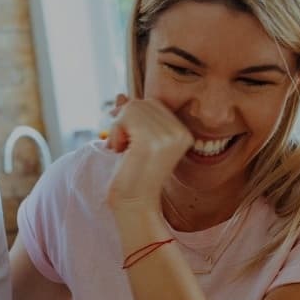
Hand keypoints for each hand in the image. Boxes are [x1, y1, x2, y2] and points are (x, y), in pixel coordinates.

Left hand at [104, 94, 191, 208]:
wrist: (134, 204)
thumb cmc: (132, 175)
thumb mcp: (135, 140)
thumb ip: (132, 117)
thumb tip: (120, 96)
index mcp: (184, 132)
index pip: (153, 104)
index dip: (131, 115)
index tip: (123, 136)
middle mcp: (181, 132)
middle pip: (142, 103)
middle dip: (124, 120)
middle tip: (122, 146)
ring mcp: (169, 136)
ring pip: (133, 107)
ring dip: (118, 127)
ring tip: (122, 149)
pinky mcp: (152, 141)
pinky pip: (126, 116)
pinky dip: (116, 131)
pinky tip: (120, 150)